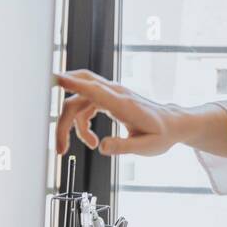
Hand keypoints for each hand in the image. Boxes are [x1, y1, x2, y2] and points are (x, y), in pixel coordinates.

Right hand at [55, 70, 176, 156]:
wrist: (172, 124)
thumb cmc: (162, 135)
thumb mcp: (147, 147)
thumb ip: (124, 147)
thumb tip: (102, 148)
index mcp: (123, 103)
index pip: (94, 89)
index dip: (73, 84)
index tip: (54, 78)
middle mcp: (115, 93)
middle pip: (78, 94)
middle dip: (63, 118)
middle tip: (61, 146)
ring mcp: (111, 93)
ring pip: (78, 100)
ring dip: (71, 125)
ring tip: (82, 146)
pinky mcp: (108, 98)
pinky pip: (84, 105)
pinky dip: (81, 124)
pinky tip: (92, 140)